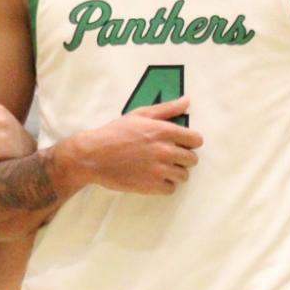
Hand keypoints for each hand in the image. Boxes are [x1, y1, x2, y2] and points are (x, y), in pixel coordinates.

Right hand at [75, 100, 201, 193]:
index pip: (196, 140)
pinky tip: (153, 178)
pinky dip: (165, 185)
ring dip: (175, 172)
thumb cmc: (115, 133)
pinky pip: (171, 189)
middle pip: (192, 159)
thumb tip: (187, 100)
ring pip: (184, 175)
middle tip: (168, 156)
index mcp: (164, 131)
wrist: (93, 156)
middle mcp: (165, 151)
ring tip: (160, 168)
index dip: (190, 142)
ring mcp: (159, 170)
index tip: (182, 143)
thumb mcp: (140, 114)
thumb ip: (167, 109)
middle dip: (183, 158)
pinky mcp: (151, 186)